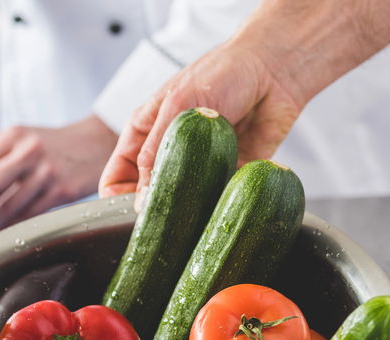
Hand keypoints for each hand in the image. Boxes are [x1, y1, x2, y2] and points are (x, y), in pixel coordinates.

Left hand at [0, 115, 118, 236]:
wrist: (97, 144)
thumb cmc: (54, 146)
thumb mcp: (24, 139)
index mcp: (12, 135)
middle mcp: (28, 151)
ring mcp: (46, 172)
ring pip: (8, 206)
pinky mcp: (61, 191)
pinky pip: (29, 214)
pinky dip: (11, 227)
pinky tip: (2, 233)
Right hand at [98, 38, 304, 199]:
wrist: (273, 71)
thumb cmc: (222, 74)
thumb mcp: (177, 106)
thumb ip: (155, 150)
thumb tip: (141, 198)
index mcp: (146, 135)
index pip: (117, 177)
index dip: (116, 198)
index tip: (129, 212)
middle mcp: (170, 155)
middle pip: (148, 197)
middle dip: (151, 211)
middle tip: (162, 219)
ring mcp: (199, 167)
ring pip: (183, 205)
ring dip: (187, 212)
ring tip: (192, 213)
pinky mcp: (230, 176)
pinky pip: (218, 200)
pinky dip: (220, 203)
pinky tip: (224, 198)